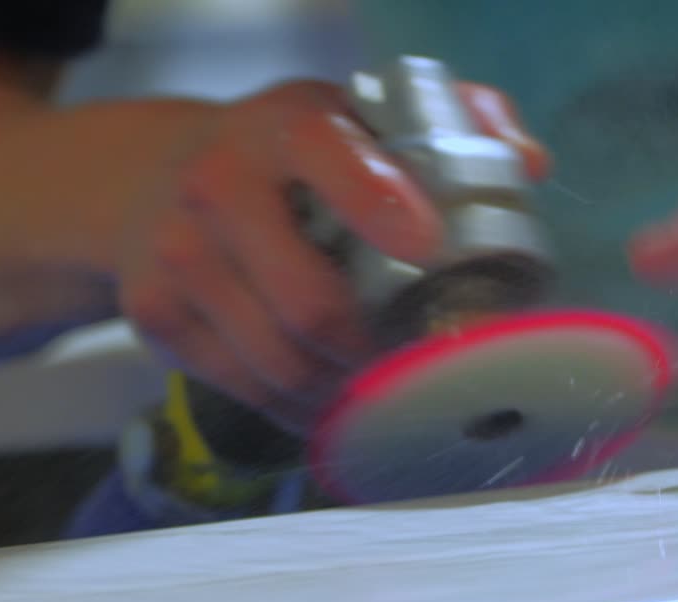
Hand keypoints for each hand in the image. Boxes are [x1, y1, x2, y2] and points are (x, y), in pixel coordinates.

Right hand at [114, 80, 549, 432]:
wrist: (151, 180)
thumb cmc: (284, 157)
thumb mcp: (355, 116)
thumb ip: (453, 122)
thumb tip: (527, 164)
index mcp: (282, 126)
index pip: (329, 158)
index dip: (380, 208)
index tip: (429, 250)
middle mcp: (216, 184)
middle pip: (309, 303)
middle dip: (376, 351)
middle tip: (417, 364)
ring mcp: (175, 254)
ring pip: (278, 361)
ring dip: (340, 391)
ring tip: (377, 390)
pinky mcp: (154, 313)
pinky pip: (242, 387)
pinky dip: (295, 409)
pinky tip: (326, 401)